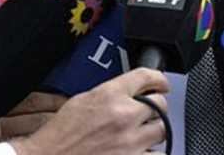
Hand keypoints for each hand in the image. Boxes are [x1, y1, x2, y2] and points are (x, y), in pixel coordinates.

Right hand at [11, 68, 169, 154]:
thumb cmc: (61, 135)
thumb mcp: (82, 101)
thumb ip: (109, 94)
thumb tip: (128, 93)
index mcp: (109, 95)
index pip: (146, 76)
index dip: (158, 79)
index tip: (161, 84)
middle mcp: (124, 116)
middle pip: (160, 104)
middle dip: (155, 108)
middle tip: (147, 112)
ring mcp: (131, 142)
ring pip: (162, 130)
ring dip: (154, 131)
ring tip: (142, 134)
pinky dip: (151, 153)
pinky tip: (140, 151)